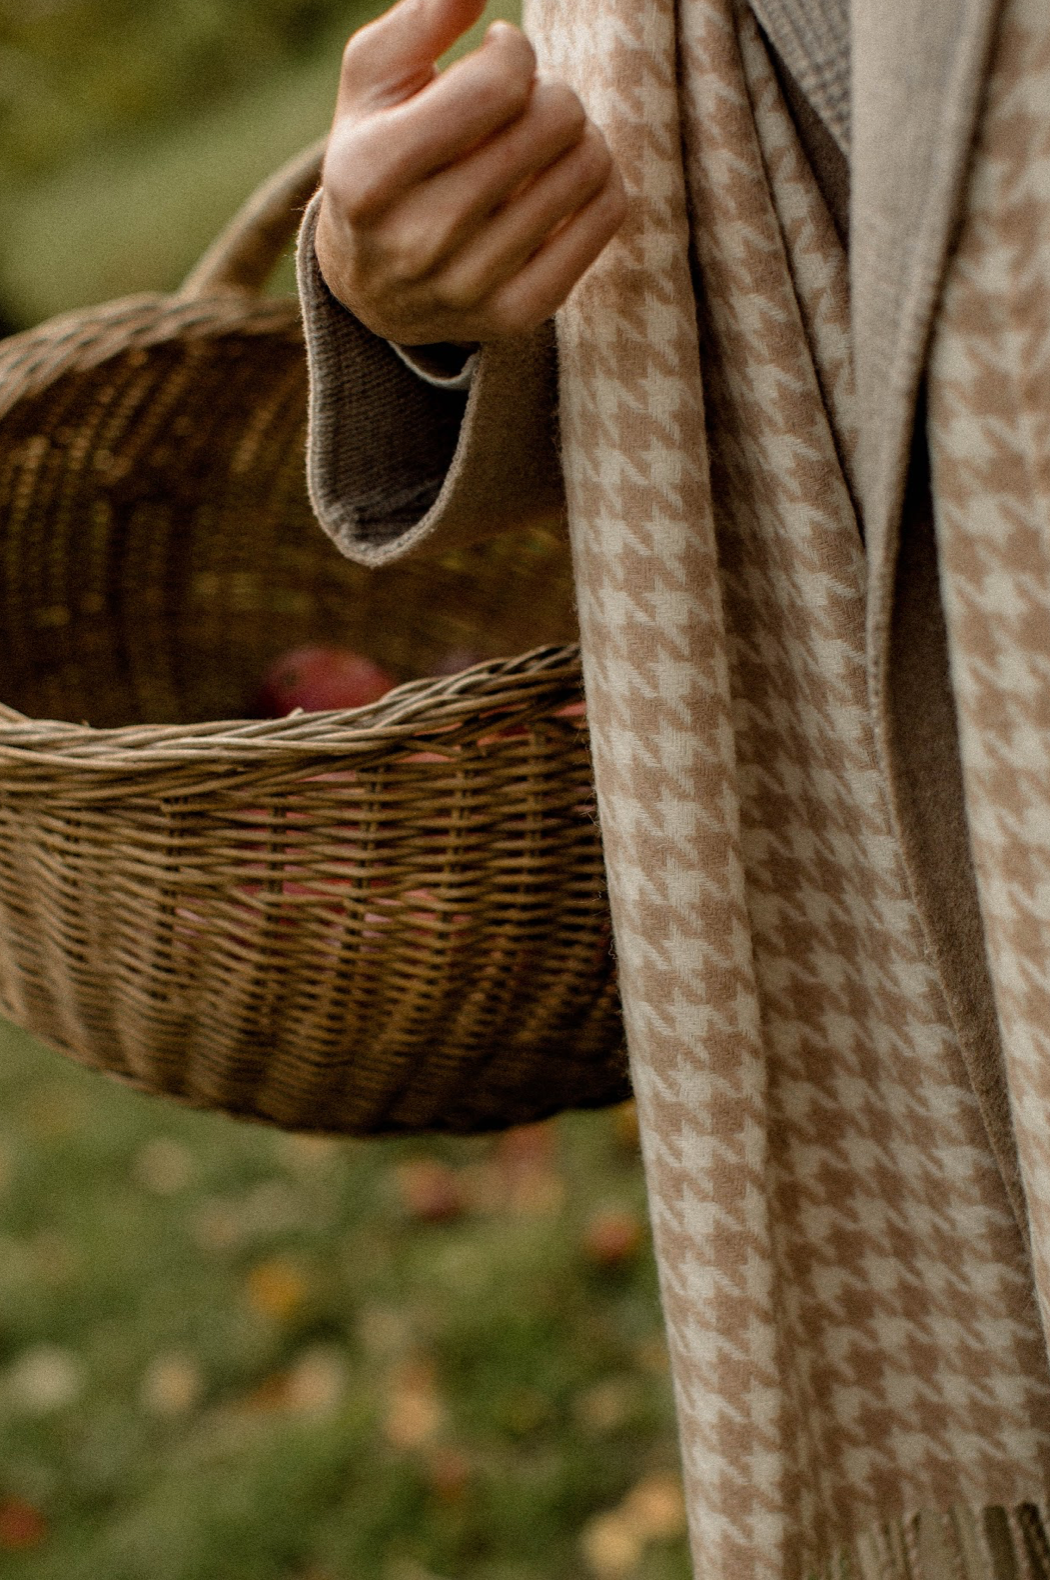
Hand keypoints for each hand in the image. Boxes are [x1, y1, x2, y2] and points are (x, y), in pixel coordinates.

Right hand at [315, 0, 626, 345]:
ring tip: (544, 143)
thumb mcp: (372, 85)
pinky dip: (601, 180)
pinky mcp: (518, 314)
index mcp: (367, 176)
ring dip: (577, 135)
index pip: (499, 84)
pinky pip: (606, 215)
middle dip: (549, 93)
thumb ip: (419, 20)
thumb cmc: (380, 158)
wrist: (374, 289)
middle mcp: (417, 240)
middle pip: (552, 120)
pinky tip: (567, 177)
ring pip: (587, 165)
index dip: (513, 52)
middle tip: (524, 107)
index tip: (497, 61)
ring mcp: (470, 286)